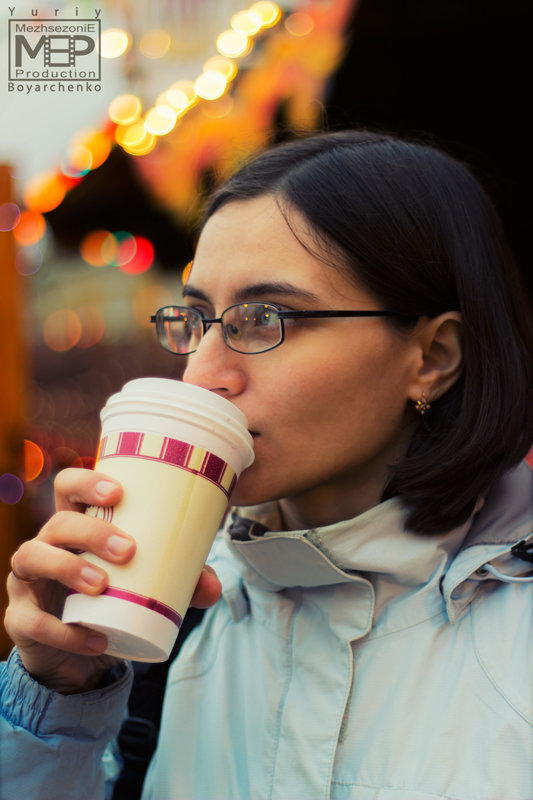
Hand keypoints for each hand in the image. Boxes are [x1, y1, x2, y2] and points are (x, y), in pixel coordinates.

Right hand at [4, 468, 221, 693]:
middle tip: (128, 550)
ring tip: (103, 586)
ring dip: (68, 567)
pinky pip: (32, 620)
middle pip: (57, 522)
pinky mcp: (20, 618)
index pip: (67, 486)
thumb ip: (181, 584)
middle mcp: (47, 545)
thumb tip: (213, 586)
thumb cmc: (114, 600)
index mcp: (76, 526)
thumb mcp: (150, 588)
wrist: (81, 654)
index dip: (86, 482)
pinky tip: (95, 639)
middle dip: (91, 531)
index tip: (118, 492)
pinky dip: (64, 630)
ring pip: (31, 557)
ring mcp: (28, 580)